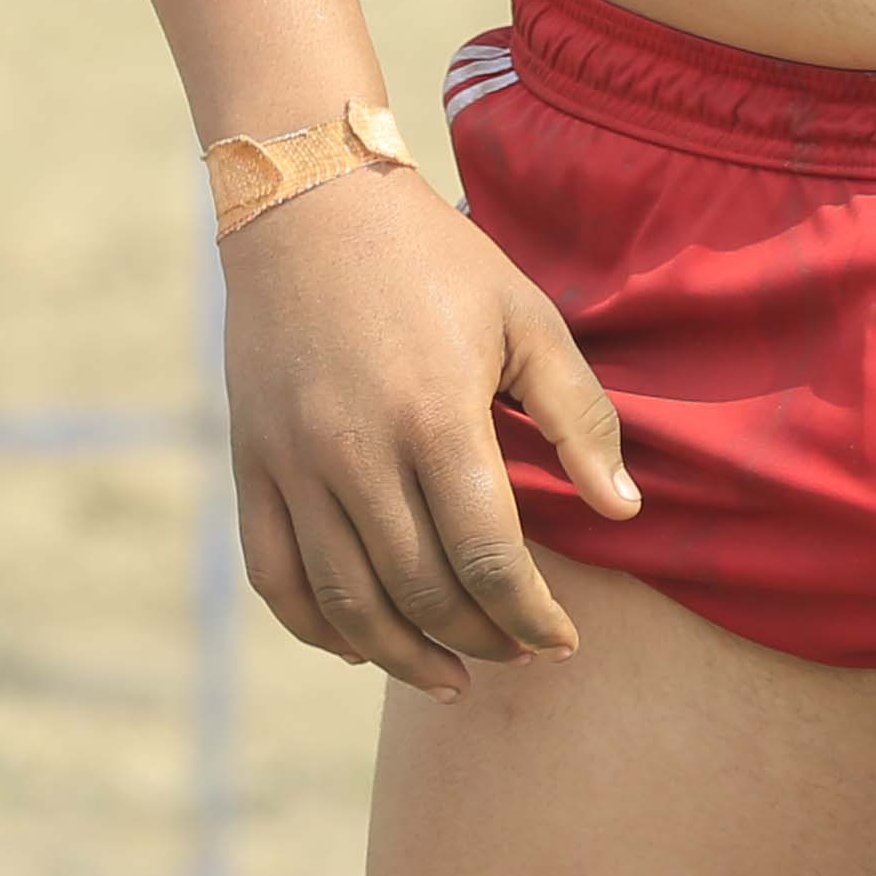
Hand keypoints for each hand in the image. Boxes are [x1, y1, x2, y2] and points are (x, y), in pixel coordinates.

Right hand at [218, 165, 631, 697]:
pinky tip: (360, 647)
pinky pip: (274, 576)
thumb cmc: (434, 257)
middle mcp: (356, 451)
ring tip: (453, 674)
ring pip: (346, 602)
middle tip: (519, 652)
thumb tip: (623, 511)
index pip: (487, 556)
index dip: (530, 615)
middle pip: (420, 590)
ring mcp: (294, 463)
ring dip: (403, 656)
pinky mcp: (252, 464)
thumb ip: (577, 414)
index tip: (561, 640)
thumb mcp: (525, 314)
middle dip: (480, 639)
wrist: (308, 201)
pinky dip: (316, 628)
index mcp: (435, 413)